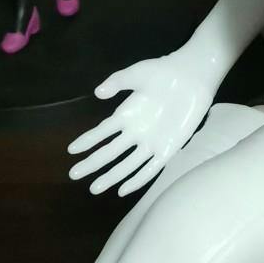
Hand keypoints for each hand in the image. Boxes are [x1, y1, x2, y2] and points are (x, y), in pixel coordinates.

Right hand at [67, 51, 216, 196]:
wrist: (192, 76)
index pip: (102, 132)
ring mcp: (152, 142)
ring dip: (111, 176)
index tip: (71, 150)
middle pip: (110, 152)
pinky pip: (151, 168)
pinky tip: (123, 190)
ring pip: (127, 164)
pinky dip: (137, 180)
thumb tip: (98, 92)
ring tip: (94, 189)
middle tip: (73, 175)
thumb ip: (117, 81)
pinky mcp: (169, 148)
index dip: (87, 140)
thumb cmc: (164, 72)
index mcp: (127, 114)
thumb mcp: (138, 73)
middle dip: (92, 163)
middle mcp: (136, 131)